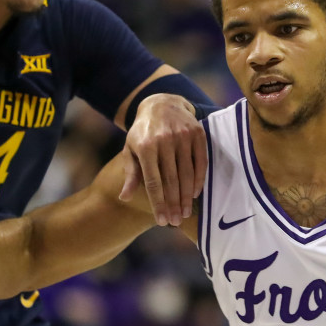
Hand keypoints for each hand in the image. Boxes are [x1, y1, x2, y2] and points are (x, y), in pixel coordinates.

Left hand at [119, 94, 205, 226]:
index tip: (162, 221)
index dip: (158, 203)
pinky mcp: (197, 134)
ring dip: (187, 196)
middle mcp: (164, 140)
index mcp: (145, 146)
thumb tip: (124, 197)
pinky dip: (199, 180)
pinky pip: (201, 162)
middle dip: (173, 204)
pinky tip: (196, 194)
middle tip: (175, 222)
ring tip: (185, 213)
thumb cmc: (143, 132)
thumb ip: (130, 173)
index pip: (153, 181)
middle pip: (171, 180)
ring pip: (187, 173)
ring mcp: (182, 136)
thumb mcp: (131, 149)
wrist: (162, 104)